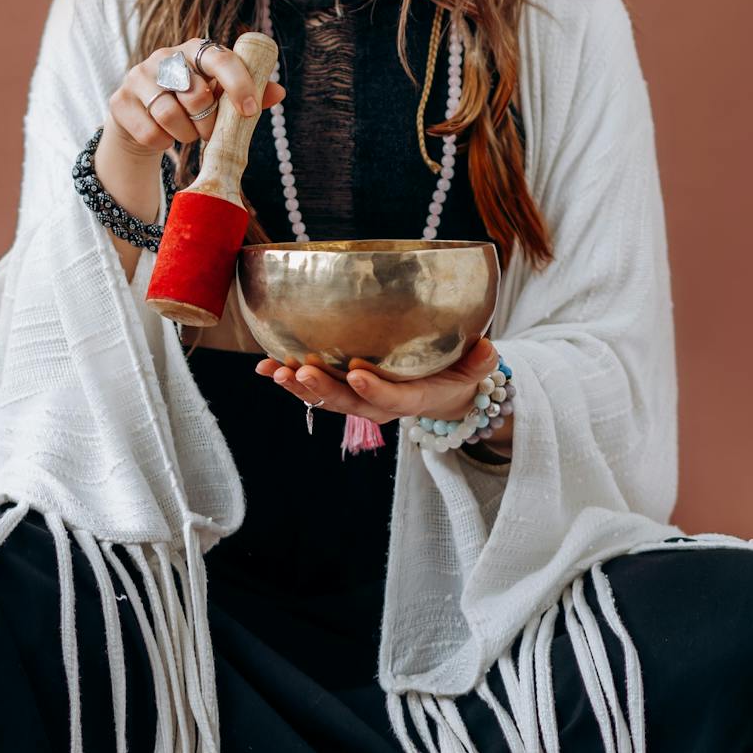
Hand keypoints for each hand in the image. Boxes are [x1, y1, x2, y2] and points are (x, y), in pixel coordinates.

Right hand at [106, 38, 286, 158]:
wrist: (144, 118)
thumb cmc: (191, 103)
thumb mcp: (220, 97)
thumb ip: (249, 94)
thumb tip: (279, 92)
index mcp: (195, 50)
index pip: (220, 58)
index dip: (238, 84)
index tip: (249, 111)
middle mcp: (165, 57)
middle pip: (196, 94)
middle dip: (209, 122)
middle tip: (209, 131)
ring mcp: (138, 76)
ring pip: (170, 115)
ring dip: (186, 135)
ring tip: (187, 133)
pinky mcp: (120, 100)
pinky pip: (150, 132)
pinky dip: (163, 143)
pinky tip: (164, 136)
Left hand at [257, 336, 502, 429]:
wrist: (442, 392)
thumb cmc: (457, 374)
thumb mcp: (475, 369)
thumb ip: (479, 361)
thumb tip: (488, 348)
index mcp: (413, 399)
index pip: (392, 401)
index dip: (374, 390)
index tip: (356, 374)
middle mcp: (381, 404)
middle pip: (349, 404)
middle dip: (323, 390)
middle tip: (298, 373)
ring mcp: (359, 399)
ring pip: (326, 399)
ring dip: (298, 387)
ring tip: (274, 372)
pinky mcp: (344, 390)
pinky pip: (314, 389)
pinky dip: (289, 378)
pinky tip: (264, 367)